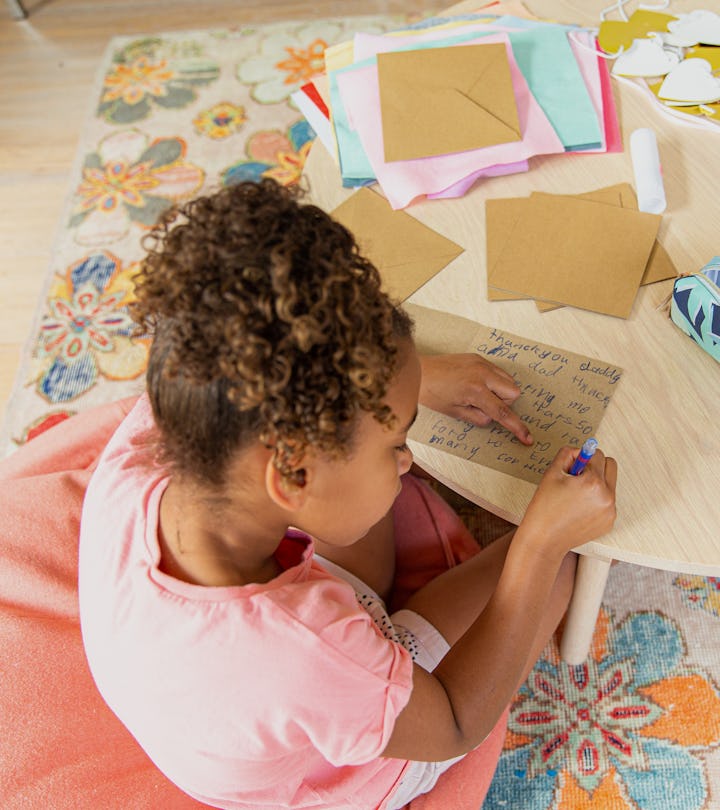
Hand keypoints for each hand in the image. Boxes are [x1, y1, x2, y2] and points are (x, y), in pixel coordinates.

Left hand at [418, 353, 532, 444]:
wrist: (419, 372)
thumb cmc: (432, 394)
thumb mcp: (455, 413)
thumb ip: (478, 418)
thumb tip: (492, 417)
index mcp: (476, 391)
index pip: (503, 413)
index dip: (517, 427)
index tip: (527, 438)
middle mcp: (483, 374)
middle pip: (513, 392)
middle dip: (504, 402)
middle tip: (483, 405)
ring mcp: (481, 363)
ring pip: (509, 380)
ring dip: (500, 391)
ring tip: (478, 394)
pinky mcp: (478, 357)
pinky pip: (497, 371)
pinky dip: (493, 380)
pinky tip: (475, 384)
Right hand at [519, 446, 617, 557]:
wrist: (545, 540)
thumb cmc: (544, 508)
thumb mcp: (551, 474)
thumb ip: (566, 455)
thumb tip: (579, 451)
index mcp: (593, 482)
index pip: (597, 454)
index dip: (581, 457)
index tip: (571, 466)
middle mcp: (607, 496)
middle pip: (610, 465)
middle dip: (595, 466)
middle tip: (576, 477)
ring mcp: (610, 511)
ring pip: (609, 484)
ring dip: (596, 483)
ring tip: (575, 496)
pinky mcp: (609, 522)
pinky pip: (607, 501)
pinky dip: (596, 500)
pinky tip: (578, 509)